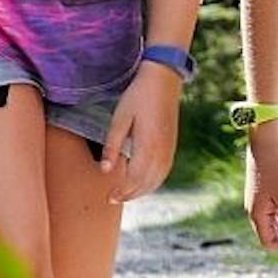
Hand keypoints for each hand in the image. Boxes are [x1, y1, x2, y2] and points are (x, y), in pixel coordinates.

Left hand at [103, 64, 182, 202]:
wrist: (164, 79)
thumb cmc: (138, 96)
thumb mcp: (119, 118)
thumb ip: (112, 145)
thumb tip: (105, 170)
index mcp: (148, 145)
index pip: (134, 179)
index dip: (122, 191)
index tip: (109, 197)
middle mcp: (162, 150)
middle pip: (146, 183)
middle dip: (130, 194)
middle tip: (113, 198)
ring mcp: (170, 148)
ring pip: (157, 179)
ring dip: (142, 190)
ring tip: (126, 194)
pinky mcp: (172, 144)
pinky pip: (164, 171)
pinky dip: (153, 181)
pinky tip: (143, 181)